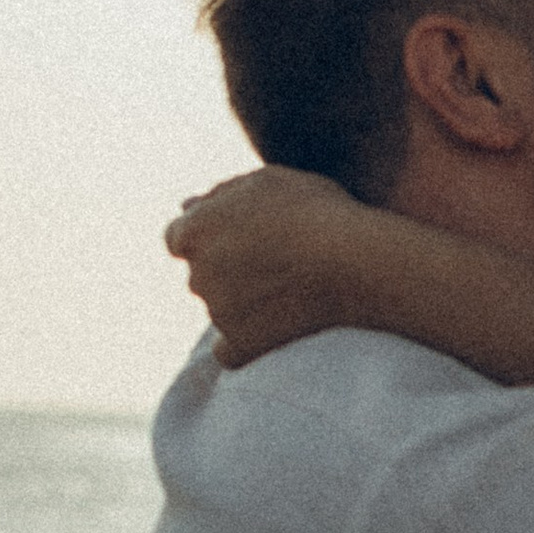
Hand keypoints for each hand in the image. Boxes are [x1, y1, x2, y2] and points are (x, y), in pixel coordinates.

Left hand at [166, 168, 371, 366]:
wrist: (354, 261)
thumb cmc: (314, 212)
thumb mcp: (266, 182)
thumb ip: (220, 193)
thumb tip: (187, 204)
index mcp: (193, 231)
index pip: (179, 238)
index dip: (211, 235)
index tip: (245, 237)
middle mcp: (196, 274)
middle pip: (202, 273)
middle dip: (228, 267)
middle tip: (278, 259)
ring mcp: (216, 312)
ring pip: (220, 306)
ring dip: (242, 299)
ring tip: (292, 287)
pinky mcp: (239, 344)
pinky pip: (227, 350)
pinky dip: (243, 342)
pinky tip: (271, 329)